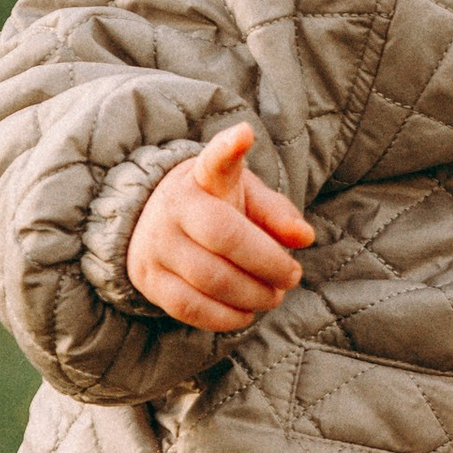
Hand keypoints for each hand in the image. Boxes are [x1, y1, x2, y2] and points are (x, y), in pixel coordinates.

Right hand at [127, 124, 314, 333]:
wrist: (153, 226)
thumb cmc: (215, 209)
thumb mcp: (246, 197)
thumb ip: (277, 213)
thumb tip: (304, 237)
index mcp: (202, 178)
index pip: (214, 160)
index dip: (229, 148)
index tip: (245, 134)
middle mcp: (173, 207)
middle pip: (225, 238)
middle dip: (268, 264)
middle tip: (292, 276)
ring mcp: (156, 244)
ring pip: (210, 279)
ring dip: (252, 295)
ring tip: (273, 296)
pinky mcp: (148, 279)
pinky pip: (189, 308)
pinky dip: (225, 317)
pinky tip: (246, 313)